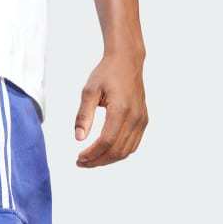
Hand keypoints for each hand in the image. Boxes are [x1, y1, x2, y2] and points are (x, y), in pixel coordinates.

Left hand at [75, 53, 147, 167]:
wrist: (127, 60)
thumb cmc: (107, 73)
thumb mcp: (89, 91)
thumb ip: (83, 115)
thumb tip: (78, 138)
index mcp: (121, 109)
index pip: (106, 141)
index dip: (92, 154)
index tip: (79, 158)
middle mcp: (134, 116)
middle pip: (116, 150)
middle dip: (97, 161)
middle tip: (81, 162)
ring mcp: (141, 119)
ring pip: (125, 151)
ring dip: (107, 160)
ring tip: (91, 160)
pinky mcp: (143, 120)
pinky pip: (132, 145)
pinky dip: (118, 154)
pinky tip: (104, 153)